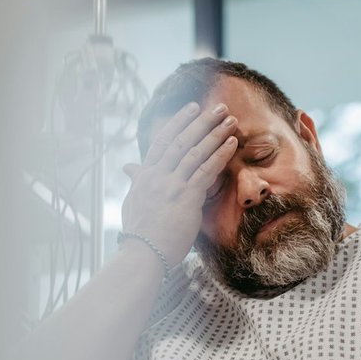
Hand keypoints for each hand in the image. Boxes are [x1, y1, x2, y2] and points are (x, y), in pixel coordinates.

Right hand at [120, 101, 237, 266]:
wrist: (143, 253)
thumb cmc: (140, 232)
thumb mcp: (133, 201)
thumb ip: (136, 181)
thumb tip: (128, 168)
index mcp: (145, 175)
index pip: (162, 141)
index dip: (178, 122)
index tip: (192, 108)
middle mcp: (157, 175)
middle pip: (181, 140)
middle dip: (201, 121)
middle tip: (218, 107)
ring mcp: (172, 185)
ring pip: (195, 151)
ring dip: (215, 133)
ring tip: (230, 120)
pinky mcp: (186, 197)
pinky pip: (206, 170)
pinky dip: (220, 155)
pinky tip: (232, 143)